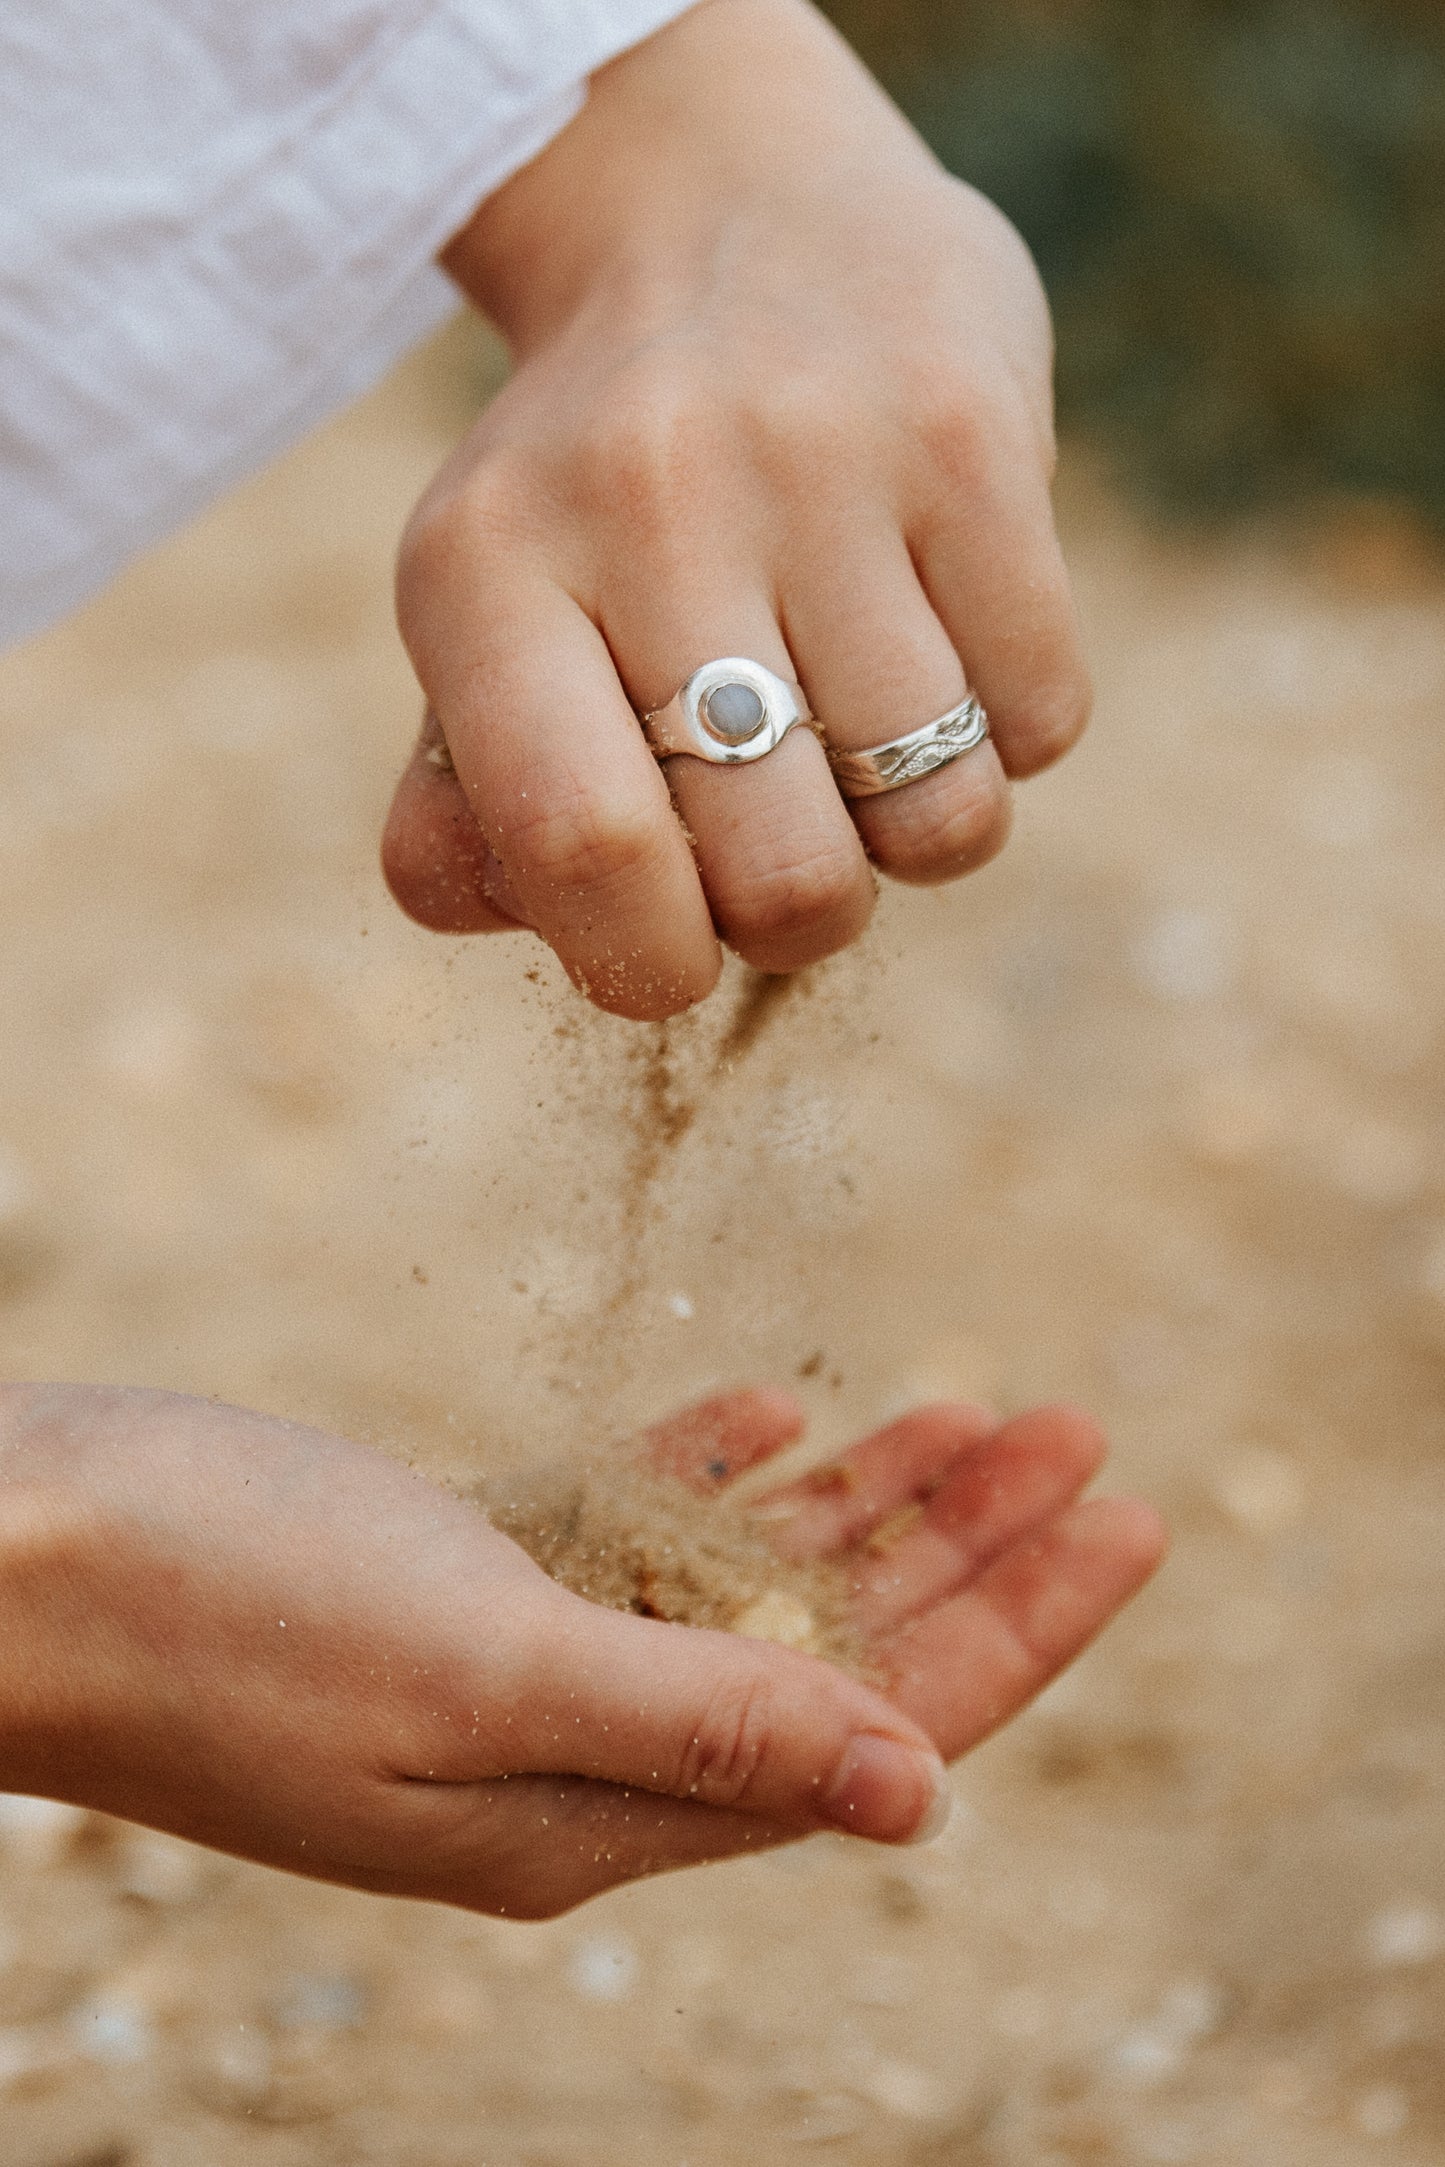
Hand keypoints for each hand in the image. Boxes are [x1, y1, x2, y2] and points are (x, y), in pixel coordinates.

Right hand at [0, 1383, 1159, 1918]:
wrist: (24, 1552)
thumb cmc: (231, 1609)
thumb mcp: (486, 1672)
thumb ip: (703, 1729)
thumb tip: (918, 1798)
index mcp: (599, 1810)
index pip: (870, 1726)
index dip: (1017, 1627)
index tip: (1129, 1522)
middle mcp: (575, 1749)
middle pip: (830, 1649)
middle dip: (969, 1549)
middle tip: (1086, 1437)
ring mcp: (513, 1659)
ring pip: (743, 1579)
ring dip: (863, 1497)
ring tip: (984, 1412)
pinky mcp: (453, 1572)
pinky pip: (628, 1525)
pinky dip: (715, 1468)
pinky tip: (783, 1411)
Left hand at [383, 0, 1088, 1017]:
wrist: (730, 215)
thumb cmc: (598, 498)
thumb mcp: (483, 619)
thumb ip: (468, 808)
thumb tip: (579, 937)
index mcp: (481, 570)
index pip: (581, 848)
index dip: (646, 964)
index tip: (673, 954)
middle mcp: (644, 501)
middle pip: (783, 876)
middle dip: (800, 919)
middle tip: (786, 839)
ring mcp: (822, 461)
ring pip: (937, 821)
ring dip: (917, 831)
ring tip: (863, 730)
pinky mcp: (976, 442)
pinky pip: (1042, 723)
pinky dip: (1006, 735)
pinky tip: (945, 643)